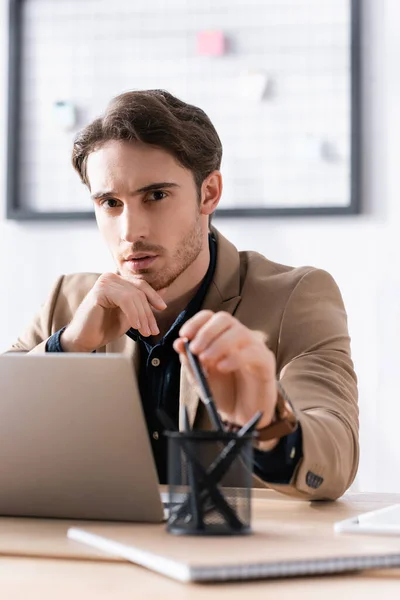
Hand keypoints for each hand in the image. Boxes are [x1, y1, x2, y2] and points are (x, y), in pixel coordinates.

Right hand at [61, 273, 166, 351]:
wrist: (84, 339)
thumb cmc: (105, 327)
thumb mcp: (130, 314)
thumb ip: (143, 302)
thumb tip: (164, 290)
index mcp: (118, 280)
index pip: (141, 285)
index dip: (154, 297)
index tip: (162, 309)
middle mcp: (110, 277)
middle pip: (139, 291)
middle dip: (148, 312)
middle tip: (153, 330)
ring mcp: (104, 281)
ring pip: (134, 296)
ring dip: (142, 316)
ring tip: (145, 332)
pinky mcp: (100, 290)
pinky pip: (125, 300)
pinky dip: (133, 314)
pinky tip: (136, 327)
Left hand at [173, 310, 277, 431]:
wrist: (242, 416)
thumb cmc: (223, 393)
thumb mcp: (200, 378)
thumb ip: (190, 361)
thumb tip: (178, 343)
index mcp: (221, 337)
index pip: (210, 317)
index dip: (195, 322)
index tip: (184, 336)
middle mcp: (239, 337)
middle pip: (224, 319)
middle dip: (206, 332)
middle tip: (195, 350)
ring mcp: (254, 347)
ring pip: (239, 332)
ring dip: (218, 344)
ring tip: (206, 361)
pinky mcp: (266, 361)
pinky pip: (253, 352)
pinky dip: (234, 358)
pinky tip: (222, 368)